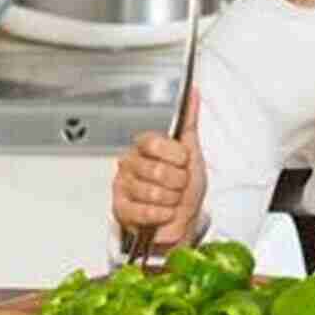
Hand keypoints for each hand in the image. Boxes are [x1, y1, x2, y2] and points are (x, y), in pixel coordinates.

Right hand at [112, 86, 206, 245]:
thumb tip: (193, 93)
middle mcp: (131, 163)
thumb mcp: (192, 151)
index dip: (174, 155)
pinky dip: (162, 214)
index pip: (152, 142)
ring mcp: (123, 186)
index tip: (183, 161)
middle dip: (177, 181)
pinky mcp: (121, 209)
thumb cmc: (186, 188)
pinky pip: (144, 211)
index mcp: (146, 147)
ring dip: (171, 200)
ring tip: (171, 199)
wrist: (184, 222)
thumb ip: (189, 122)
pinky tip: (163, 212)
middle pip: (154, 169)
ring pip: (151, 192)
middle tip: (178, 185)